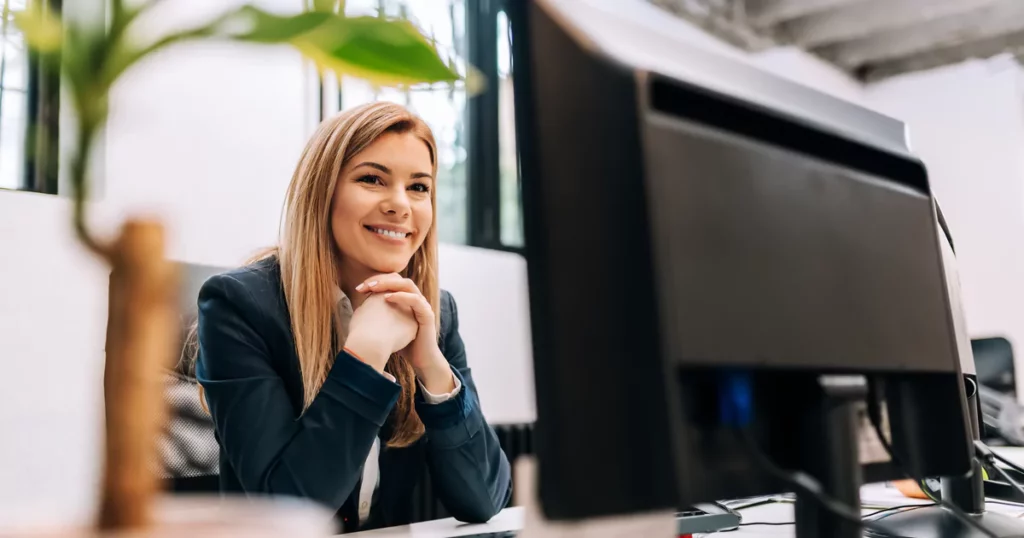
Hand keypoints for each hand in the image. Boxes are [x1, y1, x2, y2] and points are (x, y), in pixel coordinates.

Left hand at [355, 274, 454, 393]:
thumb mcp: (385, 326)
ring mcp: (422, 305)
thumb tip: (358, 308)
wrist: (419, 360)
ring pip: (408, 285)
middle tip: (364, 286)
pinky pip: (415, 300)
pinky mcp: (427, 314)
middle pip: (398, 279)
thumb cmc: (401, 344)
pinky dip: (401, 296)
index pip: (391, 281)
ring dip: (389, 284)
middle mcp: (415, 299)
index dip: (375, 281)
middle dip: (380, 280)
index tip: (358, 289)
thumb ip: (377, 315)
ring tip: (373, 288)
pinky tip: (387, 298)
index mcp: (405, 299)